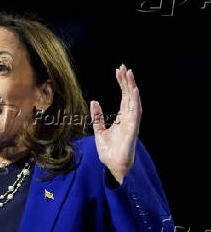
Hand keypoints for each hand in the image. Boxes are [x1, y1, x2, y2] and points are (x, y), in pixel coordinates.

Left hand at [90, 64, 141, 184]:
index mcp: (122, 117)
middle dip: (127, 81)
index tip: (118, 71)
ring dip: (132, 87)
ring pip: (134, 101)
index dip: (122, 83)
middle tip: (123, 67)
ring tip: (129, 74)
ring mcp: (132, 122)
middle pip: (129, 95)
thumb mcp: (99, 130)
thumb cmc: (108, 150)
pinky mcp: (133, 129)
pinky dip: (135, 101)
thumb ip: (97, 116)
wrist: (111, 164)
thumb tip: (94, 101)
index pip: (124, 96)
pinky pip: (136, 112)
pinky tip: (134, 90)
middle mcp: (129, 117)